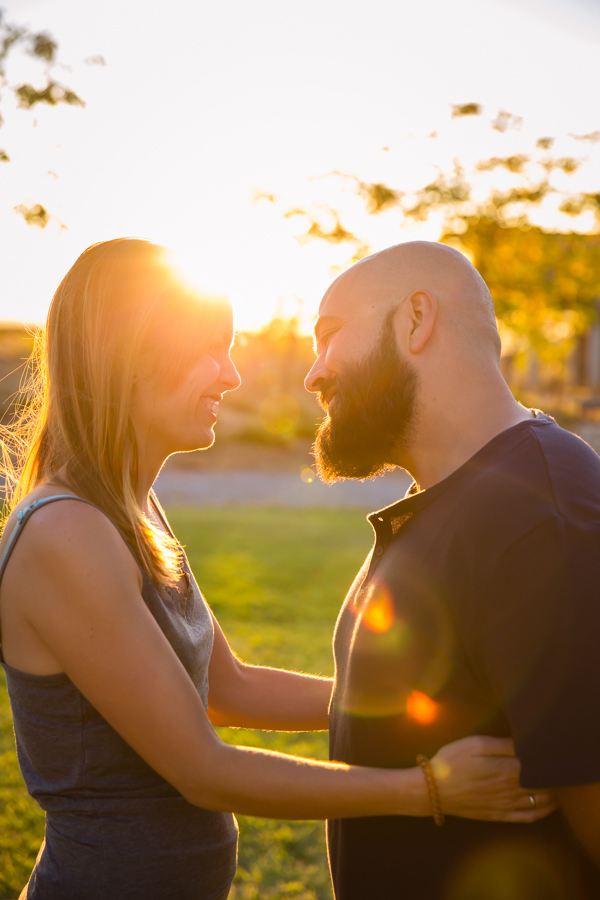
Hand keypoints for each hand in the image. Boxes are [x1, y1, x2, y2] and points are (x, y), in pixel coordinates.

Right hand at [430, 735, 555, 822]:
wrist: (432, 790)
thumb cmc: (451, 762)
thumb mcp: (475, 744)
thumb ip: (504, 744)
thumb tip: (527, 743)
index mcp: (507, 769)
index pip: (539, 765)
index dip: (548, 758)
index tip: (552, 750)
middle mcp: (511, 789)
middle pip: (543, 783)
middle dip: (553, 774)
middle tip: (556, 763)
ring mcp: (506, 805)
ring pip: (540, 800)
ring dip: (553, 792)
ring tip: (558, 781)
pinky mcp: (499, 815)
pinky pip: (529, 816)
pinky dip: (543, 811)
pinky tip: (549, 805)